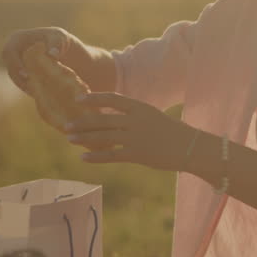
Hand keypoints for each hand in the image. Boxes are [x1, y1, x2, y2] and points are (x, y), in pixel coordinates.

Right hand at [1, 27, 81, 96]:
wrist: (65, 52)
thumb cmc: (61, 41)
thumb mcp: (61, 38)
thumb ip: (57, 44)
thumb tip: (52, 55)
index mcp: (17, 39)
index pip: (8, 52)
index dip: (14, 64)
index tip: (26, 75)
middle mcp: (13, 53)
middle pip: (10, 68)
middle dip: (20, 79)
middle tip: (33, 88)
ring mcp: (16, 66)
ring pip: (16, 80)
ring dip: (27, 86)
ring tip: (41, 91)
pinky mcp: (22, 77)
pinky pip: (23, 86)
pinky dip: (32, 89)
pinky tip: (43, 93)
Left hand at [65, 92, 196, 170]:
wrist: (191, 147)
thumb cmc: (172, 132)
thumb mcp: (152, 116)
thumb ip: (133, 116)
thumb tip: (110, 119)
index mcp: (140, 107)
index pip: (112, 98)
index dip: (93, 98)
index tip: (78, 100)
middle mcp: (136, 120)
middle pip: (103, 119)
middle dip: (82, 122)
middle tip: (66, 125)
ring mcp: (136, 137)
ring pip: (103, 136)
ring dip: (84, 138)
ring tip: (70, 138)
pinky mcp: (137, 154)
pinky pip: (111, 155)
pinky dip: (95, 156)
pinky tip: (83, 158)